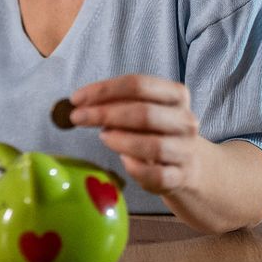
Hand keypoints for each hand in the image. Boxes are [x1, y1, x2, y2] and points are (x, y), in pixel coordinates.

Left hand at [69, 74, 203, 195]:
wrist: (185, 162)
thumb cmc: (153, 131)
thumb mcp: (140, 109)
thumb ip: (116, 104)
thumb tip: (81, 104)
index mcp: (176, 95)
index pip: (138, 84)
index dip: (104, 90)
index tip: (76, 98)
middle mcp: (185, 120)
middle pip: (144, 113)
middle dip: (104, 114)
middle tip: (78, 118)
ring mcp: (185, 150)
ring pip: (153, 146)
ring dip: (120, 141)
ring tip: (103, 137)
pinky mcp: (180, 176)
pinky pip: (156, 175)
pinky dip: (135, 168)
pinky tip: (123, 161)